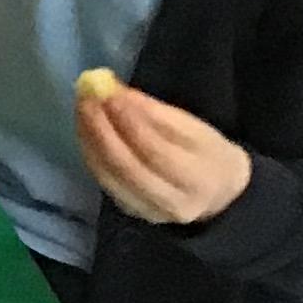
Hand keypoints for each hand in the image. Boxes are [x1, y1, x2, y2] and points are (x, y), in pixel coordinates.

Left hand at [80, 83, 253, 227]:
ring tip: (83, 105)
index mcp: (201, 179)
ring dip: (90, 136)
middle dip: (102, 127)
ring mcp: (150, 212)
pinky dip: (90, 150)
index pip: (158, 151)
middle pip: (129, 166)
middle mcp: (175, 204)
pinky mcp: (131, 211)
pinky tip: (85, 126)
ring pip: (110, 175)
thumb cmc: (208, 153)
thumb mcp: (198, 130)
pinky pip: (103, 180)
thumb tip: (116, 93)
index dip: (130, 120)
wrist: (219, 195)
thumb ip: (159, 114)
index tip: (109, 90)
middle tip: (87, 96)